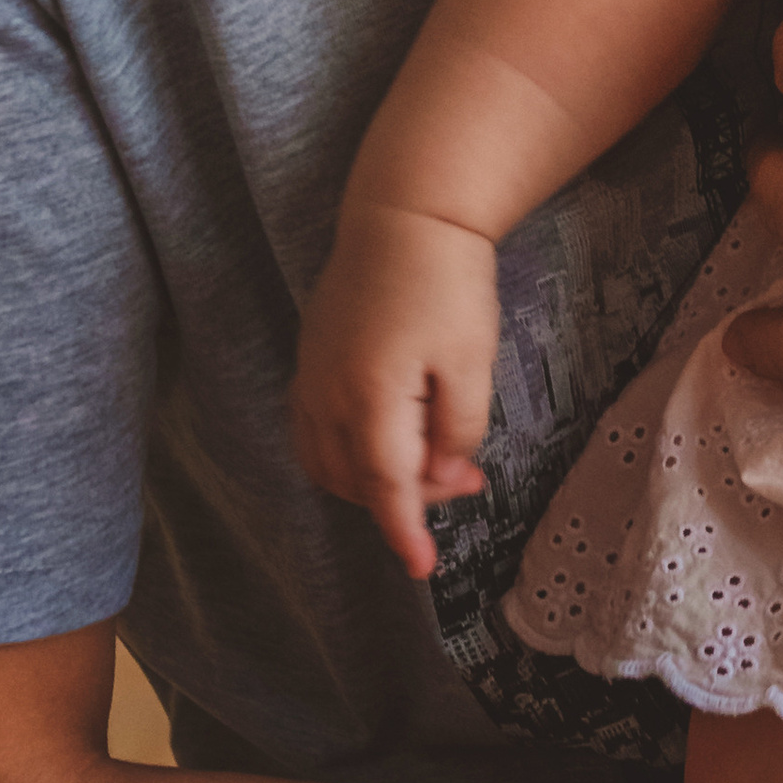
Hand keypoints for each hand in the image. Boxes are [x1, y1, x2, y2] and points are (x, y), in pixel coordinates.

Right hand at [291, 203, 499, 578]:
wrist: (405, 213)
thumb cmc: (447, 283)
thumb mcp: (473, 361)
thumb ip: (457, 430)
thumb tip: (439, 475)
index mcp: (370, 396)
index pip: (385, 486)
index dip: (404, 531)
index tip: (421, 568)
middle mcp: (326, 393)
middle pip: (357, 481)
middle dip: (408, 497)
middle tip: (467, 479)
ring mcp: (310, 377)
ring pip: (328, 463)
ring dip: (376, 480)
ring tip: (438, 460)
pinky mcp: (308, 361)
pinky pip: (314, 433)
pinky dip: (347, 455)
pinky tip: (393, 439)